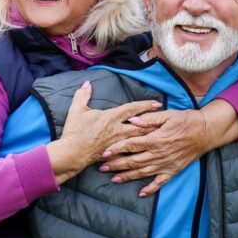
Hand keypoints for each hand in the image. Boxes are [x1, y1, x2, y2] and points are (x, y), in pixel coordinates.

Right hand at [47, 80, 161, 184]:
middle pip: (140, 126)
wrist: (72, 153)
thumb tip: (86, 83)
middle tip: (165, 121)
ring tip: (161, 134)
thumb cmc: (75, 131)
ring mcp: (117, 142)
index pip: (132, 109)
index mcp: (111, 117)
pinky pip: (130, 151)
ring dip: (150, 136)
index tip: (157, 103)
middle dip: (154, 123)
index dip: (145, 106)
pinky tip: (147, 150)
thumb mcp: (77, 110)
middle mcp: (117, 130)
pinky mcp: (114, 153)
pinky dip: (139, 149)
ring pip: (138, 139)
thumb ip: (83, 95)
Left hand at [98, 109, 211, 196]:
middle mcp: (159, 153)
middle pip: (133, 161)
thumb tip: (132, 120)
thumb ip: (149, 119)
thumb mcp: (168, 114)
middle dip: (116, 165)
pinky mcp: (174, 170)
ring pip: (143, 172)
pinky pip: (160, 182)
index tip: (104, 152)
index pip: (131, 145)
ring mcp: (166, 163)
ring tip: (114, 179)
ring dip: (128, 176)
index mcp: (156, 139)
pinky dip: (151, 189)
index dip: (117, 148)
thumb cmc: (187, 120)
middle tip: (102, 167)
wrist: (207, 132)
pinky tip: (141, 194)